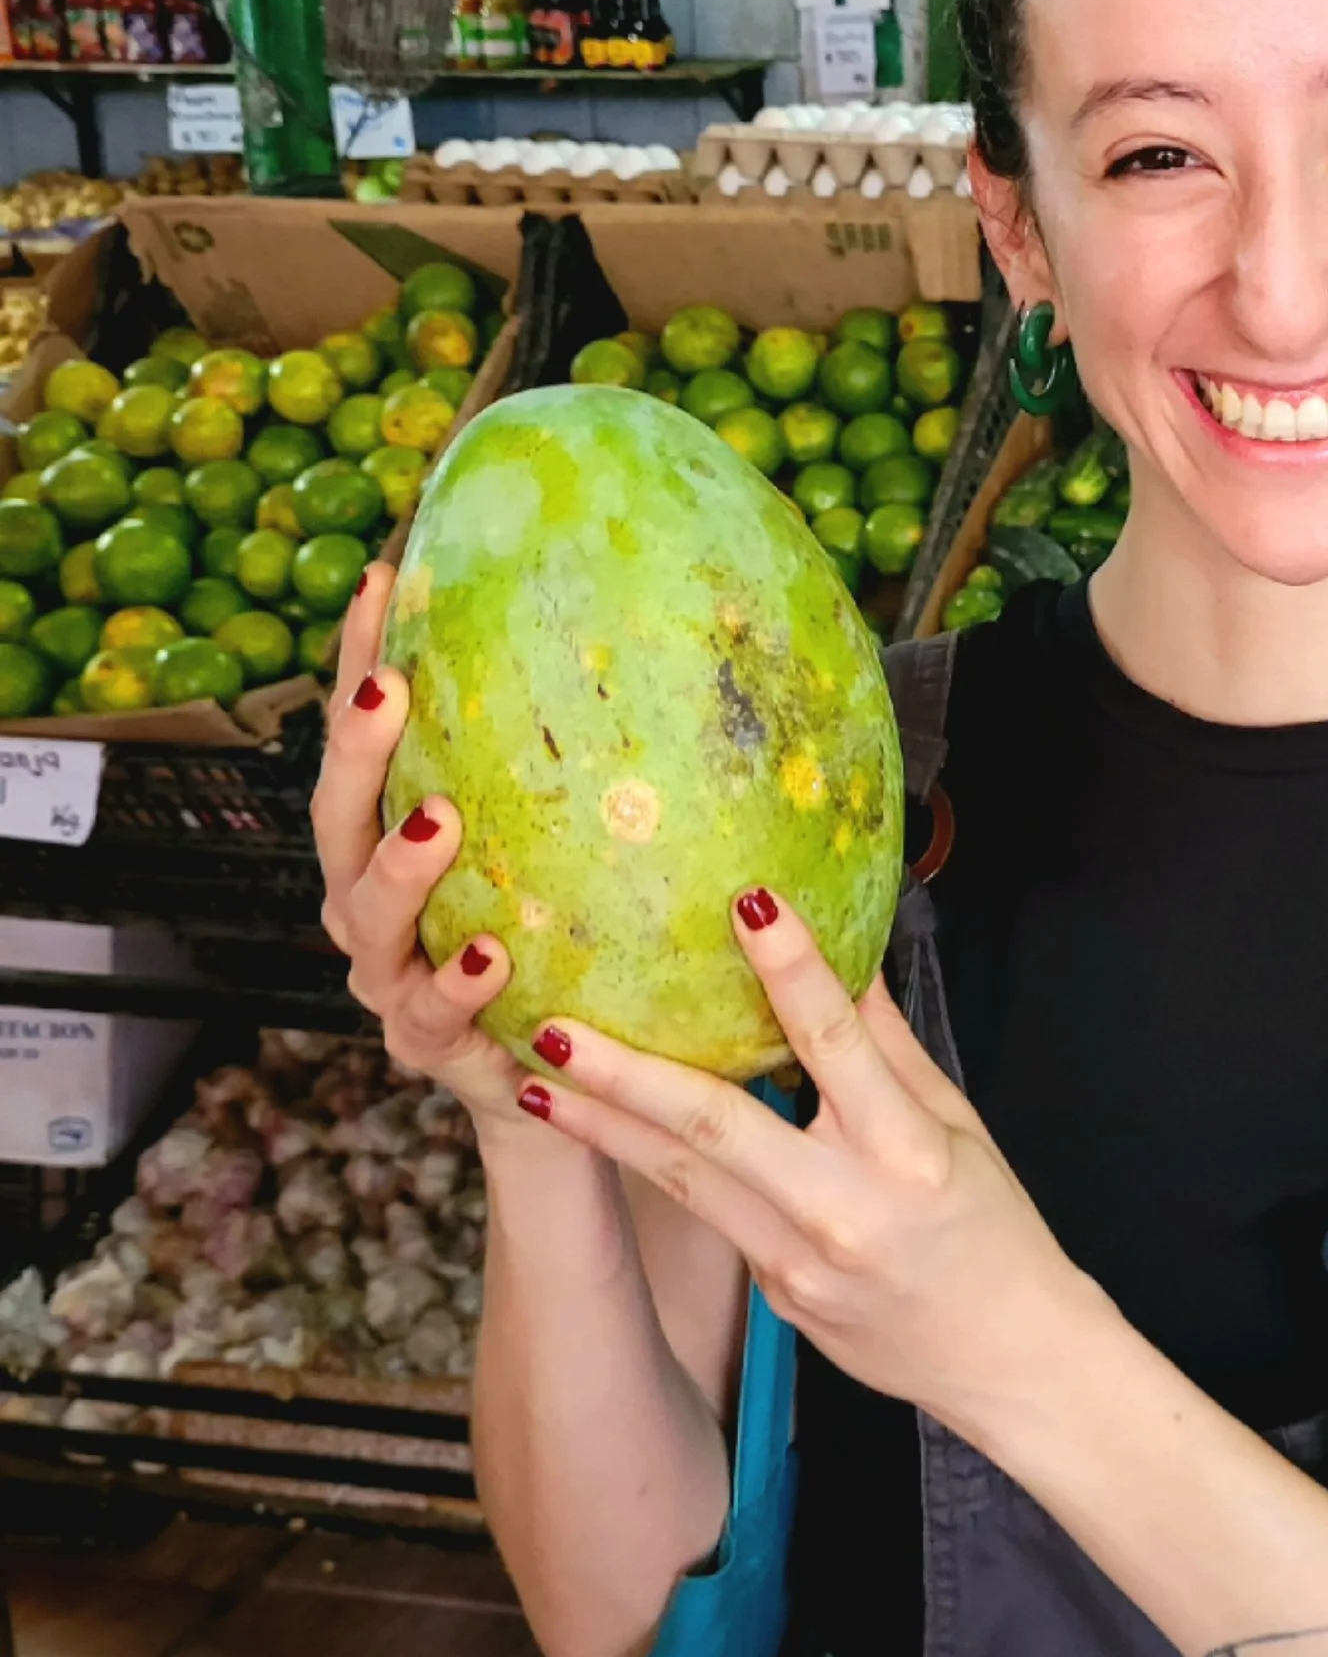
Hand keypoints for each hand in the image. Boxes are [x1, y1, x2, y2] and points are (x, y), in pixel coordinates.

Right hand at [309, 564, 534, 1137]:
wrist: (557, 1082)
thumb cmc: (561, 943)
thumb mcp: (563, 852)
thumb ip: (579, 770)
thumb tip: (660, 633)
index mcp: (389, 836)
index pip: (369, 735)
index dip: (365, 657)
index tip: (387, 574)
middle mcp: (368, 899)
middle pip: (339, 813)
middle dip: (358, 749)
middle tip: (392, 689)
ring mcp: (389, 975)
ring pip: (368, 913)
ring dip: (397, 867)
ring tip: (436, 824)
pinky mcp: (427, 1045)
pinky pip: (433, 1014)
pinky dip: (457, 984)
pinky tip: (489, 956)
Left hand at [513, 891, 1104, 1432]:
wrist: (1009, 1363)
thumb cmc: (995, 1231)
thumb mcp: (958, 1125)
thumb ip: (889, 1045)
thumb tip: (844, 956)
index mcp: (906, 1151)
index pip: (839, 1043)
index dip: (793, 972)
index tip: (748, 904)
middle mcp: (844, 1207)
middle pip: (718, 1128)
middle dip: (627, 1075)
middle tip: (553, 1028)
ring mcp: (799, 1260)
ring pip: (683, 1181)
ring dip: (604, 1128)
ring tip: (536, 1081)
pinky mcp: (774, 1295)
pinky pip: (713, 1217)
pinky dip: (656, 1170)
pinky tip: (606, 1132)